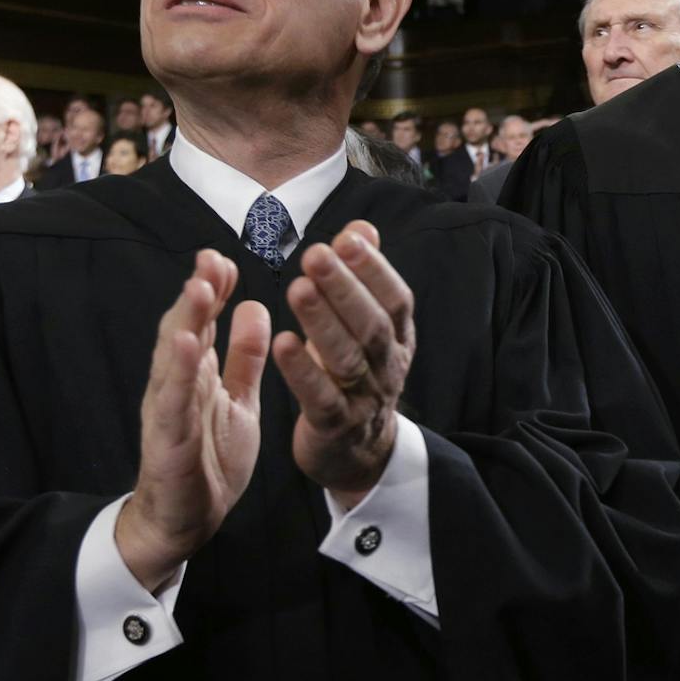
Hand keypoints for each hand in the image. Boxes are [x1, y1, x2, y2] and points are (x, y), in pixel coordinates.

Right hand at [117, 251, 269, 590]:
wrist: (188, 519)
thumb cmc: (209, 458)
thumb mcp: (238, 400)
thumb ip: (244, 357)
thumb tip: (254, 306)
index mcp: (195, 374)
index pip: (202, 322)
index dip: (212, 290)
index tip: (226, 259)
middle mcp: (176, 385)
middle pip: (183, 330)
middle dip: (197, 294)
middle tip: (211, 258)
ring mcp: (169, 410)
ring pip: (173, 359)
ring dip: (185, 322)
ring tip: (200, 288)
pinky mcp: (169, 440)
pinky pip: (174, 402)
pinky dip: (180, 372)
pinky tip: (189, 345)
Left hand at [273, 221, 416, 507]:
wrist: (358, 452)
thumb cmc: (356, 376)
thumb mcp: (366, 327)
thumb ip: (363, 278)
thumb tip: (362, 228)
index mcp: (398, 339)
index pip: (395, 300)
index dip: (376, 270)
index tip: (348, 238)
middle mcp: (388, 367)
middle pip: (372, 325)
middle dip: (345, 288)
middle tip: (316, 254)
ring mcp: (364, 399)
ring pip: (347, 359)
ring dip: (322, 323)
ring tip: (297, 288)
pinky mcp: (336, 426)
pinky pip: (321, 398)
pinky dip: (302, 371)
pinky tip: (281, 343)